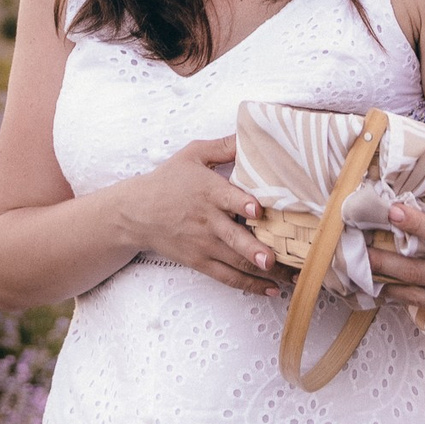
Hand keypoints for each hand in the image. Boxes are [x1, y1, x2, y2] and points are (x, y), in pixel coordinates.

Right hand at [121, 135, 290, 297]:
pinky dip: (250, 285)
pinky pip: (228, 276)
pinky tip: (271, 289)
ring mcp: (204, 244)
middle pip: (234, 238)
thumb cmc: (167, 180)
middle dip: (255, 251)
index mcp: (208, 192)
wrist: (136, 213)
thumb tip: (251, 135)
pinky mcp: (200, 261)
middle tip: (274, 259)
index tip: (258, 211)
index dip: (243, 205)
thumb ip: (223, 146)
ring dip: (264, 272)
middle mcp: (208, 221)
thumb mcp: (192, 154)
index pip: (227, 199)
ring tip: (288, 278)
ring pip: (237, 262)